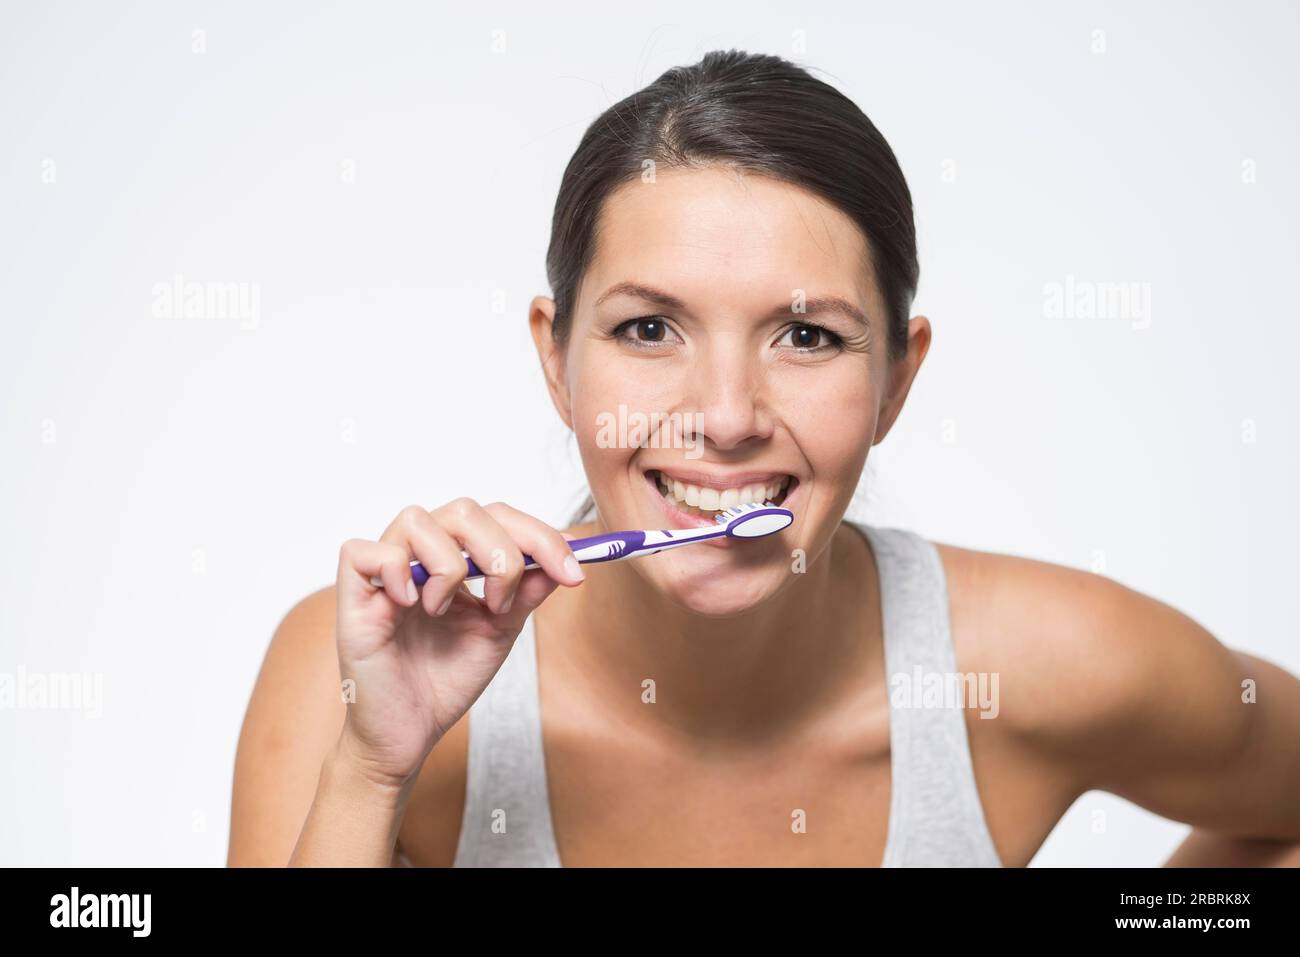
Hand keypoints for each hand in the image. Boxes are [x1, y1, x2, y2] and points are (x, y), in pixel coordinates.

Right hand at [332, 498, 583, 787]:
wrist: (410, 732)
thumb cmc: (446, 679)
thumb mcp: (501, 630)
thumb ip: (528, 591)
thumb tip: (564, 558)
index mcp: (458, 557)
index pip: (499, 518)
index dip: (540, 537)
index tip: (574, 573)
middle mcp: (421, 553)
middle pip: (464, 509)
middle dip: (499, 551)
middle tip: (502, 603)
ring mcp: (385, 570)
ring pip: (417, 519)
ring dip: (447, 566)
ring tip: (445, 610)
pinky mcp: (352, 592)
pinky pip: (363, 550)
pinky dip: (396, 571)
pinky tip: (409, 605)